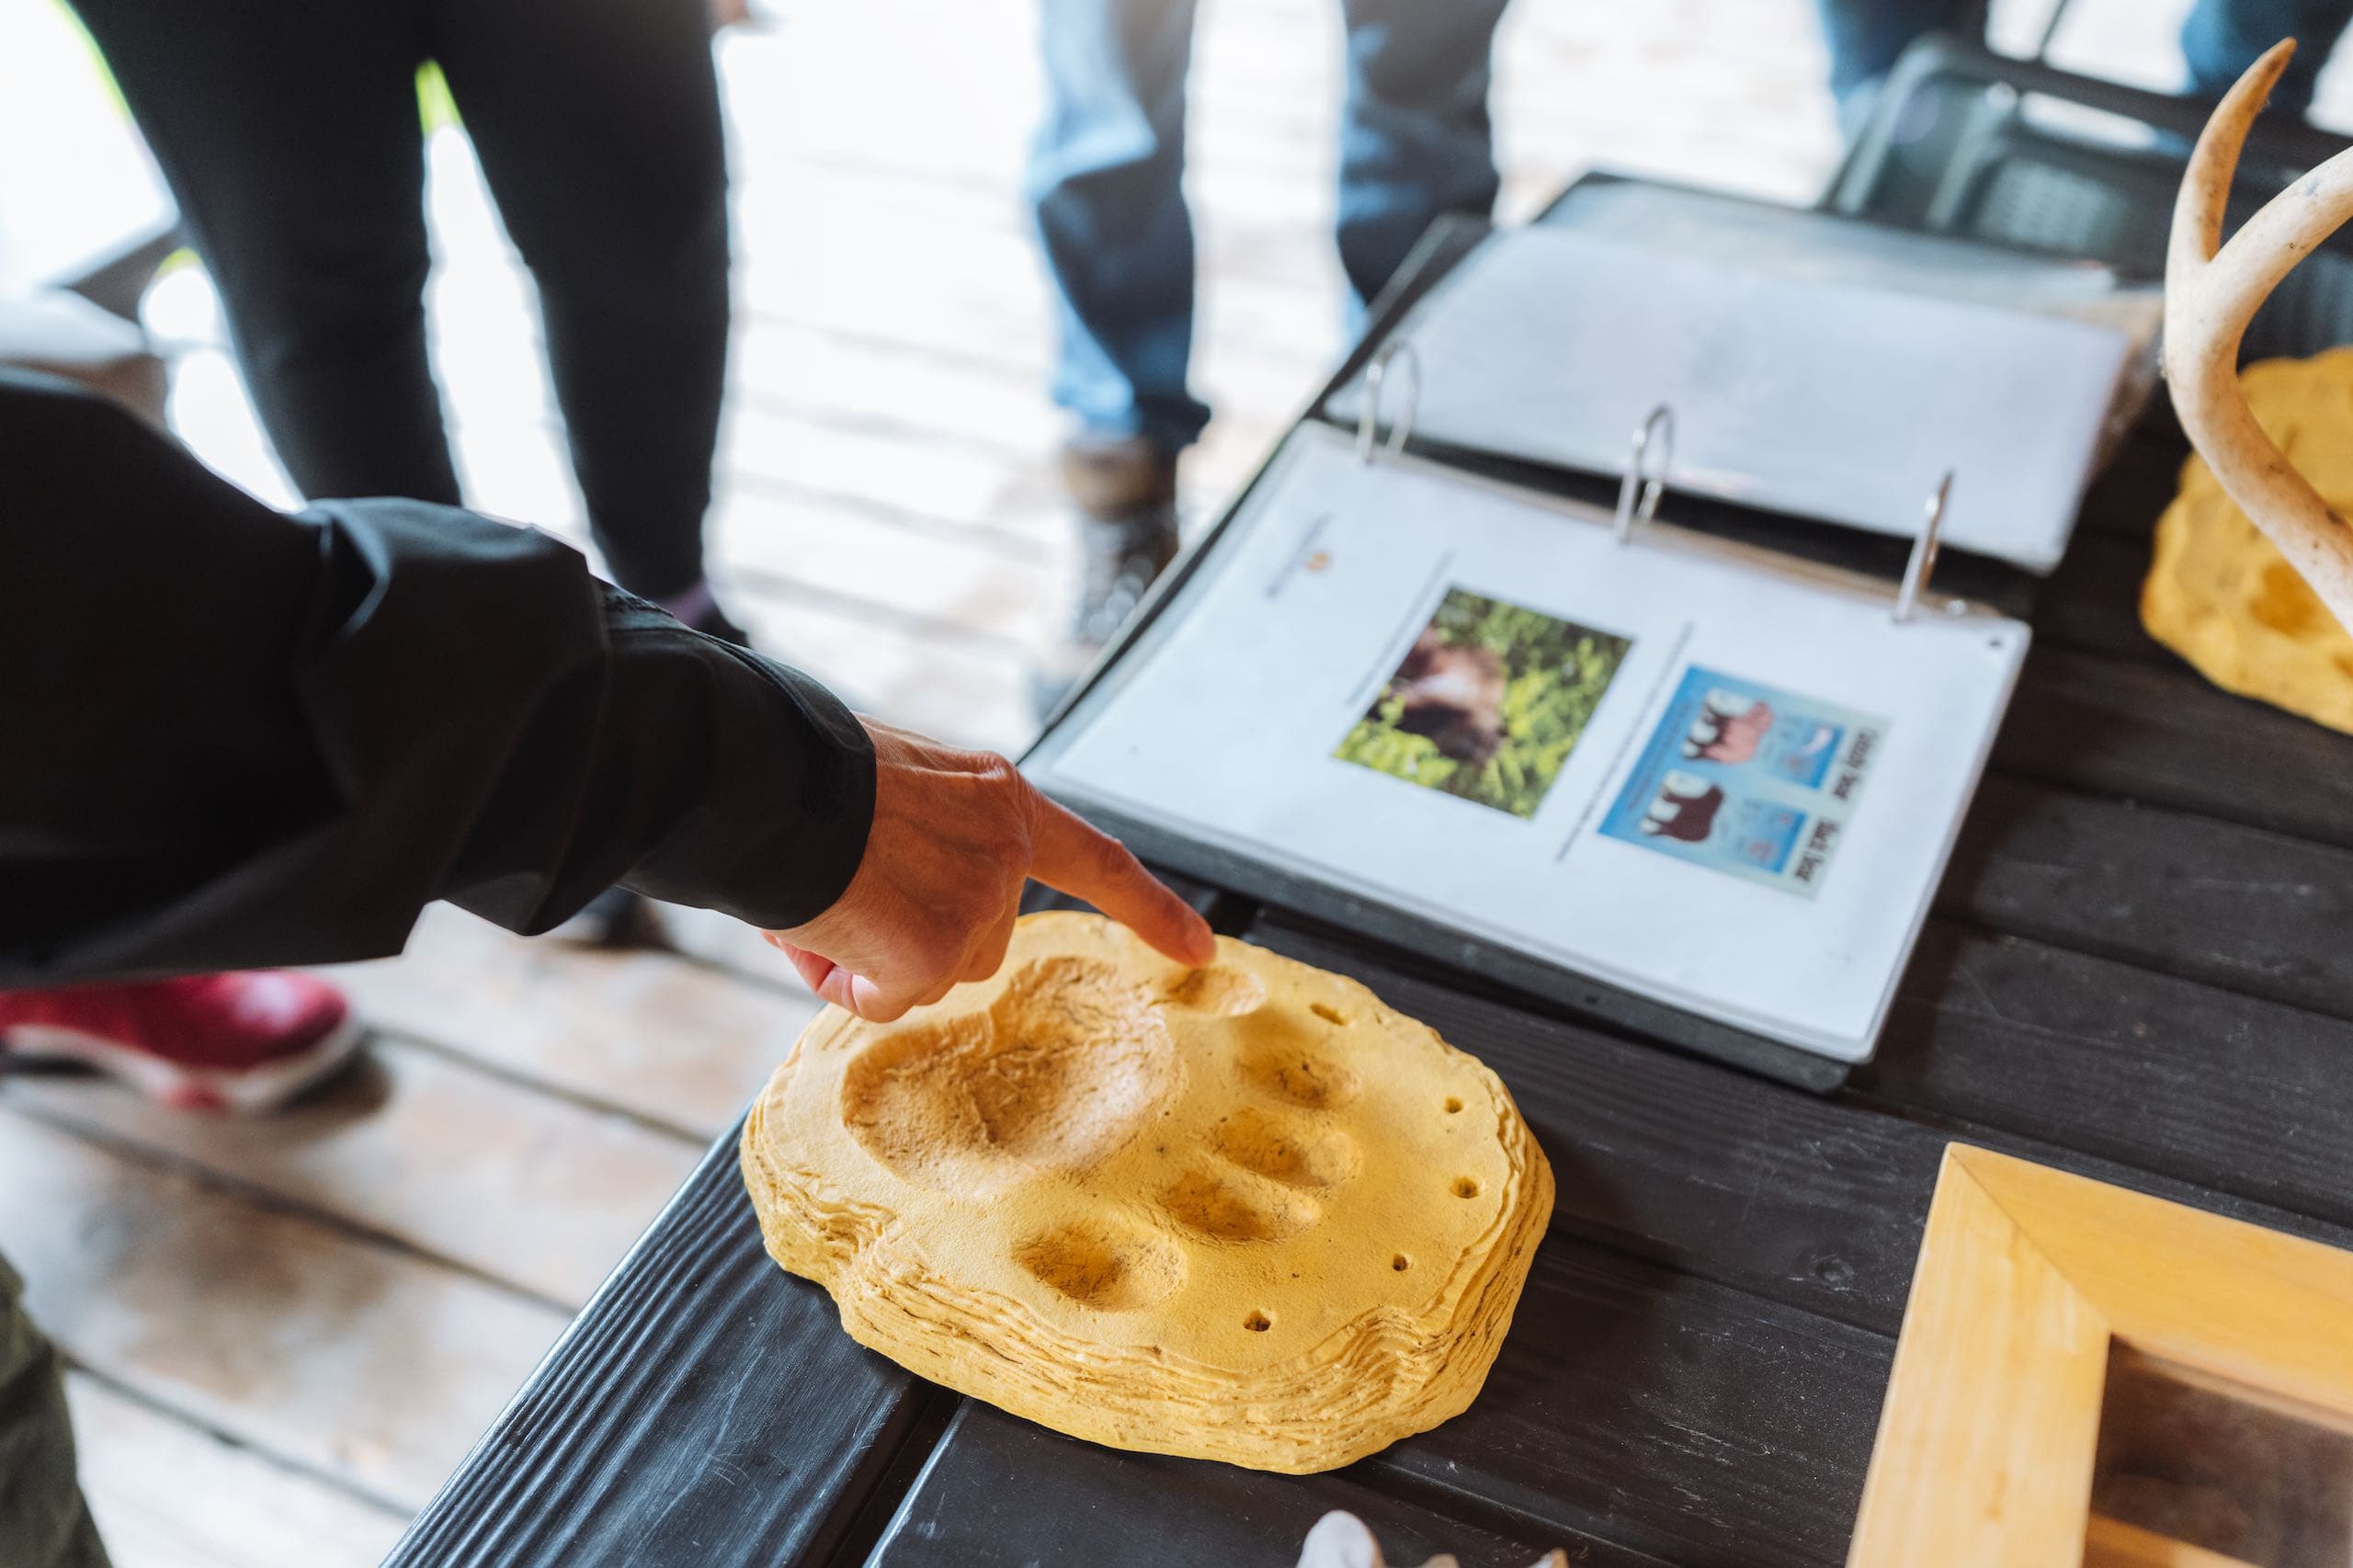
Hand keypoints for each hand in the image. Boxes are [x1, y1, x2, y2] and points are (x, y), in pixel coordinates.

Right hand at [764, 718, 1215, 1020]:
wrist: (755, 776)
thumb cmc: (797, 773)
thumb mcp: (891, 783)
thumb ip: (928, 836)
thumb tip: (895, 909)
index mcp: (998, 796)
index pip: (1095, 859)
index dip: (1149, 907)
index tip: (1201, 949)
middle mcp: (1003, 848)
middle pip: (977, 942)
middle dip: (908, 937)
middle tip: (839, 888)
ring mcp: (976, 901)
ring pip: (929, 973)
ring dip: (869, 957)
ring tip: (820, 894)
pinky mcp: (935, 950)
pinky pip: (885, 999)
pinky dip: (842, 981)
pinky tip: (815, 923)